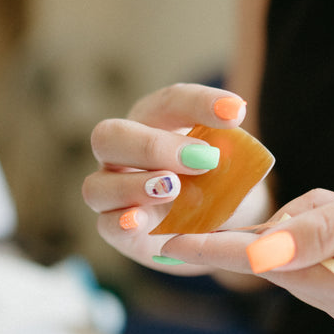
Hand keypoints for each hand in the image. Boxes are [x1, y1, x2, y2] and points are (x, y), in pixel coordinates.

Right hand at [82, 83, 268, 273]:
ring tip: (174, 189)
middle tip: (202, 160)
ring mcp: (113, 194)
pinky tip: (142, 221)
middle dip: (153, 146)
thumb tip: (231, 144)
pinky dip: (122, 221)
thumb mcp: (234, 163)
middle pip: (110, 136)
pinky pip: (106, 225)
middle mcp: (124, 154)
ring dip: (135, 185)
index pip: (170, 102)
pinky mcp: (117, 231)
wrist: (218, 227)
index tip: (236, 112)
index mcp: (155, 123)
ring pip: (96, 185)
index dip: (200, 103)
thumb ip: (232, 153)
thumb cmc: (221, 182)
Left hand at [160, 154, 333, 326]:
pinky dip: (327, 225)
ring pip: (299, 251)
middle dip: (279, 220)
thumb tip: (261, 253)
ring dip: (312, 218)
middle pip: (276, 259)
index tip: (158, 241)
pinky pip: (323, 252)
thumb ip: (327, 227)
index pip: (260, 266)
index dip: (208, 250)